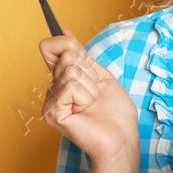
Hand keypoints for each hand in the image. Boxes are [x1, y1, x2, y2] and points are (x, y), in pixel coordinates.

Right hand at [39, 29, 139, 168]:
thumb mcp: (102, 76)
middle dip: (90, 73)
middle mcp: (53, 89)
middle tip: (95, 95)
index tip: (84, 58)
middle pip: (67, 56)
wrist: (122, 138)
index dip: (67, 44)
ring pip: (71, 71)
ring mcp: (51, 101)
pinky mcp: (53, 111)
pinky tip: (85, 111)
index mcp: (63, 80)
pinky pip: (70, 86)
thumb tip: (66, 33)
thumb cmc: (116, 113)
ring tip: (92, 104)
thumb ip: (83, 57)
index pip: (50, 46)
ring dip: (90, 87)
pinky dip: (85, 96)